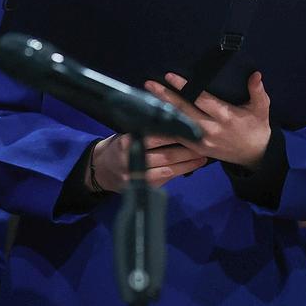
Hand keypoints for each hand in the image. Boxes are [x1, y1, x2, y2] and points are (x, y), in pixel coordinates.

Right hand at [88, 133, 209, 192]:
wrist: (102, 170)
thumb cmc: (120, 146)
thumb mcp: (127, 133)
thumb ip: (146, 129)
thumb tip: (175, 119)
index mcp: (127, 141)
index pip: (154, 136)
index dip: (173, 134)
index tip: (189, 128)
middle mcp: (131, 159)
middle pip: (165, 154)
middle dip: (186, 149)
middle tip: (203, 143)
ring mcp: (136, 175)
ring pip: (168, 168)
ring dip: (188, 162)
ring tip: (203, 156)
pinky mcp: (141, 187)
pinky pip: (164, 179)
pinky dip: (179, 172)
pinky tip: (192, 167)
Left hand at [144, 71, 271, 170]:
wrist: (255, 154)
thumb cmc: (257, 126)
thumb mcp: (261, 108)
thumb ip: (257, 91)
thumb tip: (256, 75)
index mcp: (225, 116)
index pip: (201, 99)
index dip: (184, 87)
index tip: (170, 76)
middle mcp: (211, 129)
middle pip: (183, 111)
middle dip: (165, 97)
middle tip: (149, 84)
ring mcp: (202, 141)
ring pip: (177, 125)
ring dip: (161, 112)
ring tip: (146, 99)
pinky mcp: (197, 149)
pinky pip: (178, 137)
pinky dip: (165, 128)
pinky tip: (151, 119)